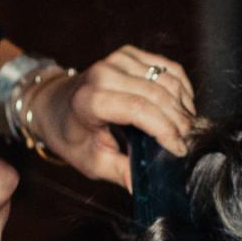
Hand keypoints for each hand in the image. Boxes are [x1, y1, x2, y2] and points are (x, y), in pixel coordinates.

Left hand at [26, 45, 195, 188]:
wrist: (53, 103)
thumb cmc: (70, 135)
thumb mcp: (91, 162)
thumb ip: (120, 172)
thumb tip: (146, 186)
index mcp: (89, 100)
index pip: (139, 109)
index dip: (165, 130)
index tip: (179, 150)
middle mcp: (103, 74)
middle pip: (158, 95)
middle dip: (179, 122)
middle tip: (189, 143)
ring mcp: (117, 59)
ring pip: (168, 80)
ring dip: (184, 106)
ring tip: (187, 129)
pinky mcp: (129, 54)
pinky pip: (168, 68)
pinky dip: (181, 88)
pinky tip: (182, 108)